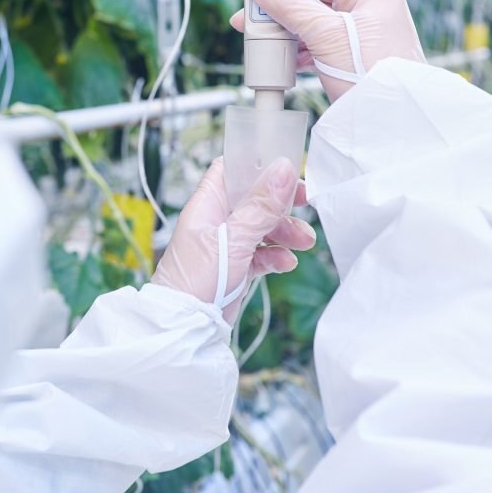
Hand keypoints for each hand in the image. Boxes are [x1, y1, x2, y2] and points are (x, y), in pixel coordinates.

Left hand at [151, 157, 313, 323]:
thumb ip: (260, 206)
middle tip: (307, 203)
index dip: (258, 165)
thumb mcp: (234, 239)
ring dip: (285, 232)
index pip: (232, 170)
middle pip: (254, 199)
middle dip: (281, 203)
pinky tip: (286, 263)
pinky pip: (261, 255)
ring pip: (262, 228)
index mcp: (208, 204)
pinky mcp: (234, 268)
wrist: (184, 327)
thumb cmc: (196, 280)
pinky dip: (275, 256)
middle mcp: (216, 221)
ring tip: (304, 242)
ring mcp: (225, 245)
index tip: (287, 167)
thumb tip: (283, 169)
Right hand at [230, 0, 426, 101]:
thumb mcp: (326, 36)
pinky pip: (319, 48)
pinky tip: (283, 60)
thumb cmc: (370, 75)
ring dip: (287, 35)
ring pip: (312, 27)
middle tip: (249, 20)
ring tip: (263, 44)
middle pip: (311, 2)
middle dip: (279, 13)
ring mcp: (363, 38)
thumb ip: (290, 6)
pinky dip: (299, 53)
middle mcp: (370, 12)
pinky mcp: (354, 62)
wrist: (393, 125)